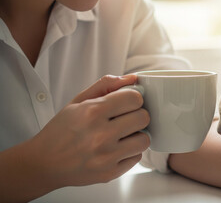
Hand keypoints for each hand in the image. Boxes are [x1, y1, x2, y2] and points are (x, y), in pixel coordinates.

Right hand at [30, 74, 149, 186]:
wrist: (44, 162)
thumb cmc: (62, 130)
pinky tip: (116, 148)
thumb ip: (106, 85)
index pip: (135, 98)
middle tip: (125, 118)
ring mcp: (106, 157)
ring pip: (145, 139)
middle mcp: (100, 135)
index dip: (133, 98)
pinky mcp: (110, 173)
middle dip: (137, 115)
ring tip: (123, 134)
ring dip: (137, 135)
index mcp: (92, 112)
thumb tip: (133, 78)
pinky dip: (130, 151)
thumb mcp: (78, 101)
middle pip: (143, 117)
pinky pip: (137, 157)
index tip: (127, 102)